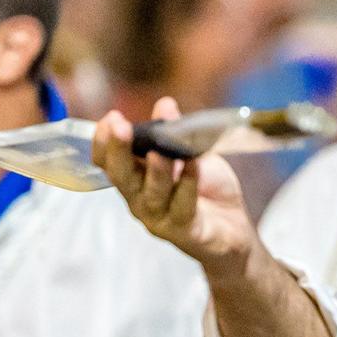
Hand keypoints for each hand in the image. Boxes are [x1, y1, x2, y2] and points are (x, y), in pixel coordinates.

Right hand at [92, 97, 256, 277]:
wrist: (232, 227)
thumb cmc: (203, 189)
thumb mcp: (187, 156)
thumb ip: (173, 134)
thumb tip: (164, 105)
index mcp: (135, 180)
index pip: (108, 164)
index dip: (104, 143)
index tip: (110, 119)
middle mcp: (140, 201)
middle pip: (122, 178)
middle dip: (119, 151)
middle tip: (120, 127)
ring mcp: (161, 219)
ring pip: (153, 194)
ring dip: (157, 170)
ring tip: (159, 150)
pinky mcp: (187, 231)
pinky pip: (185, 207)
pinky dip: (189, 184)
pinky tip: (194, 164)